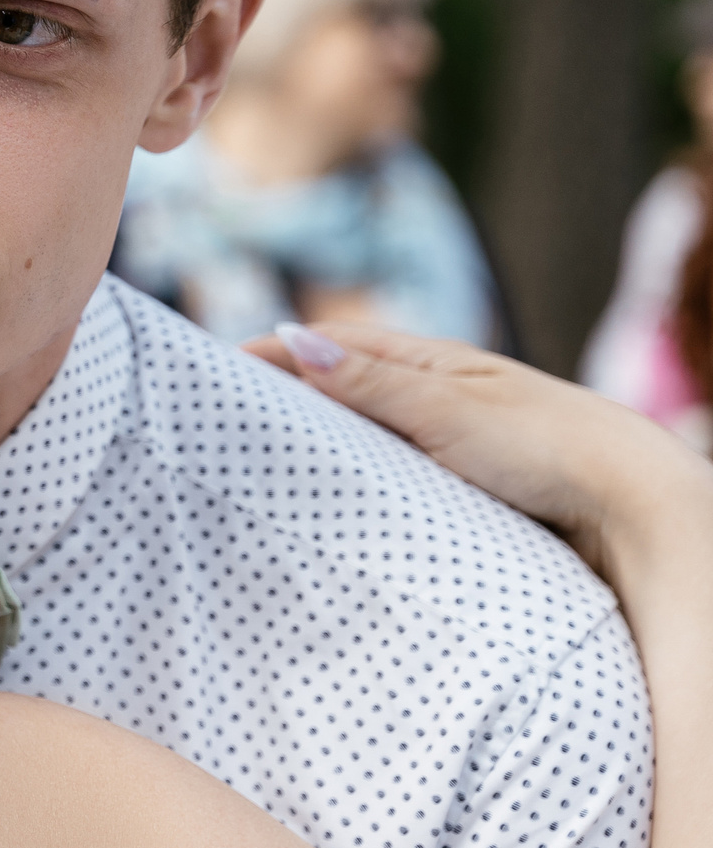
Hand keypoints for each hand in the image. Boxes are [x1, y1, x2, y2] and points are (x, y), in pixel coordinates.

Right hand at [248, 323, 712, 596]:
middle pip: (345, 387)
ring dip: (317, 441)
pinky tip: (332, 503)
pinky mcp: (467, 490)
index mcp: (436, 364)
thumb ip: (370, 381)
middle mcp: (442, 398)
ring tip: (258, 463)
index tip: (211, 369)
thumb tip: (290, 338)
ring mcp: (455, 444)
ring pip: (367, 435)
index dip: (272, 353)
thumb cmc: (551, 448)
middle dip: (285, 394)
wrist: (637, 508)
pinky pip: (392, 476)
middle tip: (218, 417)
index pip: (333, 345)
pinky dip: (352, 478)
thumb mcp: (449, 410)